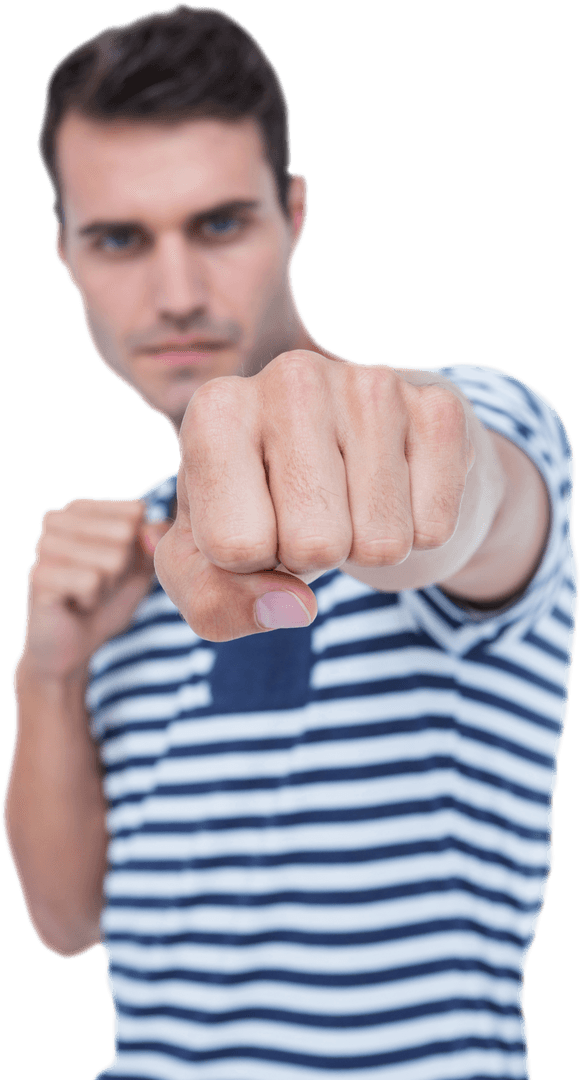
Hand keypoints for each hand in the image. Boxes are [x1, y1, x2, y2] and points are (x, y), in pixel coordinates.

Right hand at [18, 498, 171, 679]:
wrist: (73, 644)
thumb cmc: (107, 599)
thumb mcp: (141, 566)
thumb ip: (154, 540)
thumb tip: (151, 528)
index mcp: (80, 508)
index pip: (135, 511)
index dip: (137, 547)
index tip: (115, 566)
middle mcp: (56, 518)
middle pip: (125, 533)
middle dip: (123, 568)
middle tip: (98, 583)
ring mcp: (43, 545)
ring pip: (112, 558)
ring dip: (107, 586)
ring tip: (86, 593)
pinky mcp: (37, 575)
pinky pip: (91, 581)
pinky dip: (92, 599)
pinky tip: (74, 604)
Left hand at [154, 350, 474, 641]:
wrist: (343, 447)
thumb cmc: (260, 508)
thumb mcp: (207, 563)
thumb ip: (216, 603)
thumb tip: (293, 606)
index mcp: (216, 412)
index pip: (236, 547)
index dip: (250, 563)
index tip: (254, 522)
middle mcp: (291, 379)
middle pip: (314, 546)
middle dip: (311, 557)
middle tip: (307, 515)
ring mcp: (371, 386)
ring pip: (381, 544)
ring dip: (365, 547)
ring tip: (347, 501)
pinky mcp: (437, 406)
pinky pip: (434, 529)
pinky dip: (416, 533)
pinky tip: (393, 489)